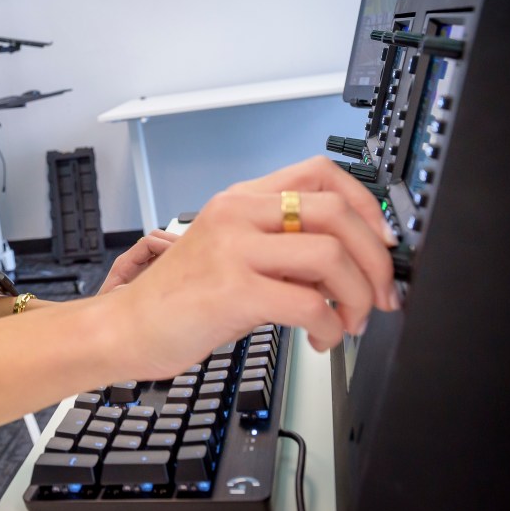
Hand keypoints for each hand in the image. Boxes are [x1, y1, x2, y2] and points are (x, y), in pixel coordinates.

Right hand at [107, 156, 397, 380]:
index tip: (381, 239)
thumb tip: (350, 264)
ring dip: (358, 296)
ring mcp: (233, 249)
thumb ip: (283, 249)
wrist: (128, 325)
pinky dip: (331, 327)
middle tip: (382, 292)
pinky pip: (310, 303)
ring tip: (350, 321)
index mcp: (240, 199)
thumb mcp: (231, 254)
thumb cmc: (179, 296)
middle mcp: (237, 214)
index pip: (319, 172)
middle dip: (376, 257)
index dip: (365, 203)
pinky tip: (321, 338)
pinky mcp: (233, 290)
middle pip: (335, 210)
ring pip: (330, 254)